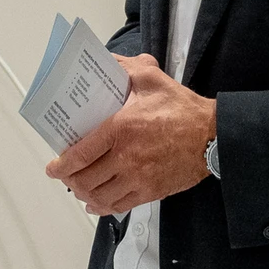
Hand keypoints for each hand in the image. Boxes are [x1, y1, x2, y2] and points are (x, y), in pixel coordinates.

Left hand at [47, 54, 215, 216]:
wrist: (215, 135)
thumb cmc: (184, 109)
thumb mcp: (151, 79)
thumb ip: (125, 68)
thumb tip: (105, 60)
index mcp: (120, 129)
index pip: (80, 154)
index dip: (61, 165)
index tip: (52, 168)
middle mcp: (126, 158)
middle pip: (85, 180)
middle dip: (70, 180)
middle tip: (66, 175)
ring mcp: (139, 178)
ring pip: (100, 196)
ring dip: (85, 195)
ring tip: (80, 188)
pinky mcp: (152, 191)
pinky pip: (121, 206)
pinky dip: (104, 208)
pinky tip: (97, 204)